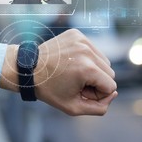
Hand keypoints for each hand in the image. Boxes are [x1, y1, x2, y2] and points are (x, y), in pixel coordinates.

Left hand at [0, 29, 117, 115]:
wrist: (27, 69)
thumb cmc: (49, 90)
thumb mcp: (73, 107)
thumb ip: (98, 107)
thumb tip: (113, 93)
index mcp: (87, 69)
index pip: (111, 86)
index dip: (97, 94)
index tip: (79, 92)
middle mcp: (87, 51)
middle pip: (110, 72)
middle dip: (97, 81)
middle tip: (76, 83)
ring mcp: (82, 40)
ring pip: (103, 60)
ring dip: (93, 69)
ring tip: (73, 73)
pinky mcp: (77, 34)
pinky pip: (92, 49)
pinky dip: (86, 57)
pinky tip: (71, 61)